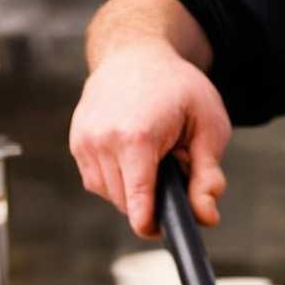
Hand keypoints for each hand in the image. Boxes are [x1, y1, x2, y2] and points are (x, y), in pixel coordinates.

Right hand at [67, 43, 230, 238]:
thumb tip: (206, 216)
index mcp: (136, 137)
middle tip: (174, 169)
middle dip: (151, 197)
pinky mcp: (76, 143)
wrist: (135, 53)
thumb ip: (208, 175)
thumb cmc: (179, 88)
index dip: (151, 222)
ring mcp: (84, 142)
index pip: (136, 199)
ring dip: (133, 188)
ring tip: (156, 156)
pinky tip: (135, 155)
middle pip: (125, 201)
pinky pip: (97, 179)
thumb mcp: (208, 125)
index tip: (162, 231)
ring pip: (110, 193)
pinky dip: (118, 176)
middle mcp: (102, 141)